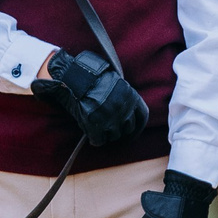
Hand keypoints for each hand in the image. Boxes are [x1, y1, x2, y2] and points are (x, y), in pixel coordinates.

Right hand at [30, 49, 149, 147]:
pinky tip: (91, 135)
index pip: (142, 117)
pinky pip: (99, 141)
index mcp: (131, 97)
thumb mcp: (116, 83)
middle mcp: (125, 110)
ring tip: (98, 127)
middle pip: (128, 128)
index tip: (132, 131)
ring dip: (107, 134)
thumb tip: (127, 112)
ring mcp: (111, 120)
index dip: (137, 126)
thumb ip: (123, 98)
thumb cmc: (93, 77)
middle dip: (120, 129)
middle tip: (110, 127)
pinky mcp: (97, 128)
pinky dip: (95, 139)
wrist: (76, 78)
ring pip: (114, 136)